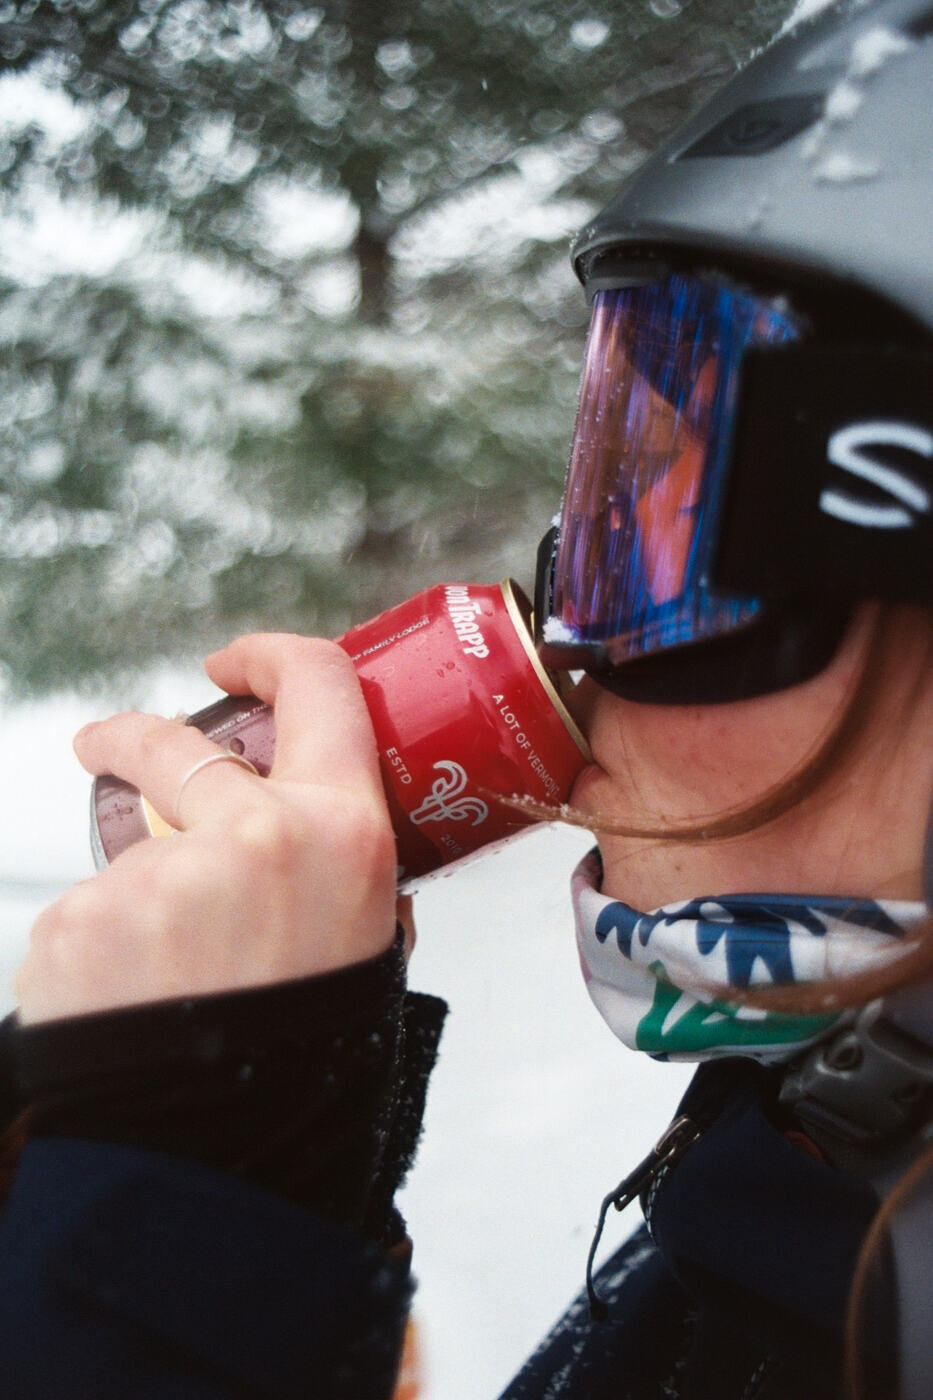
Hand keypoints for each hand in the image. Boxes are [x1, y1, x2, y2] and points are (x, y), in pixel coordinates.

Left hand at [16, 635, 401, 1024]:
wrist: (219, 1169)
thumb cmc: (306, 1062)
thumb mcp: (369, 955)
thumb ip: (350, 887)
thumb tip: (334, 862)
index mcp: (342, 834)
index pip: (317, 685)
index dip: (270, 655)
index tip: (230, 664)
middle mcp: (256, 834)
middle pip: (182, 741)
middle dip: (134, 733)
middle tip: (104, 745)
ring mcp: (162, 874)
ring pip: (133, 844)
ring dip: (126, 875)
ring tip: (137, 950)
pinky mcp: (84, 916)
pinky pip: (91, 911)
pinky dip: (100, 946)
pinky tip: (121, 1004)